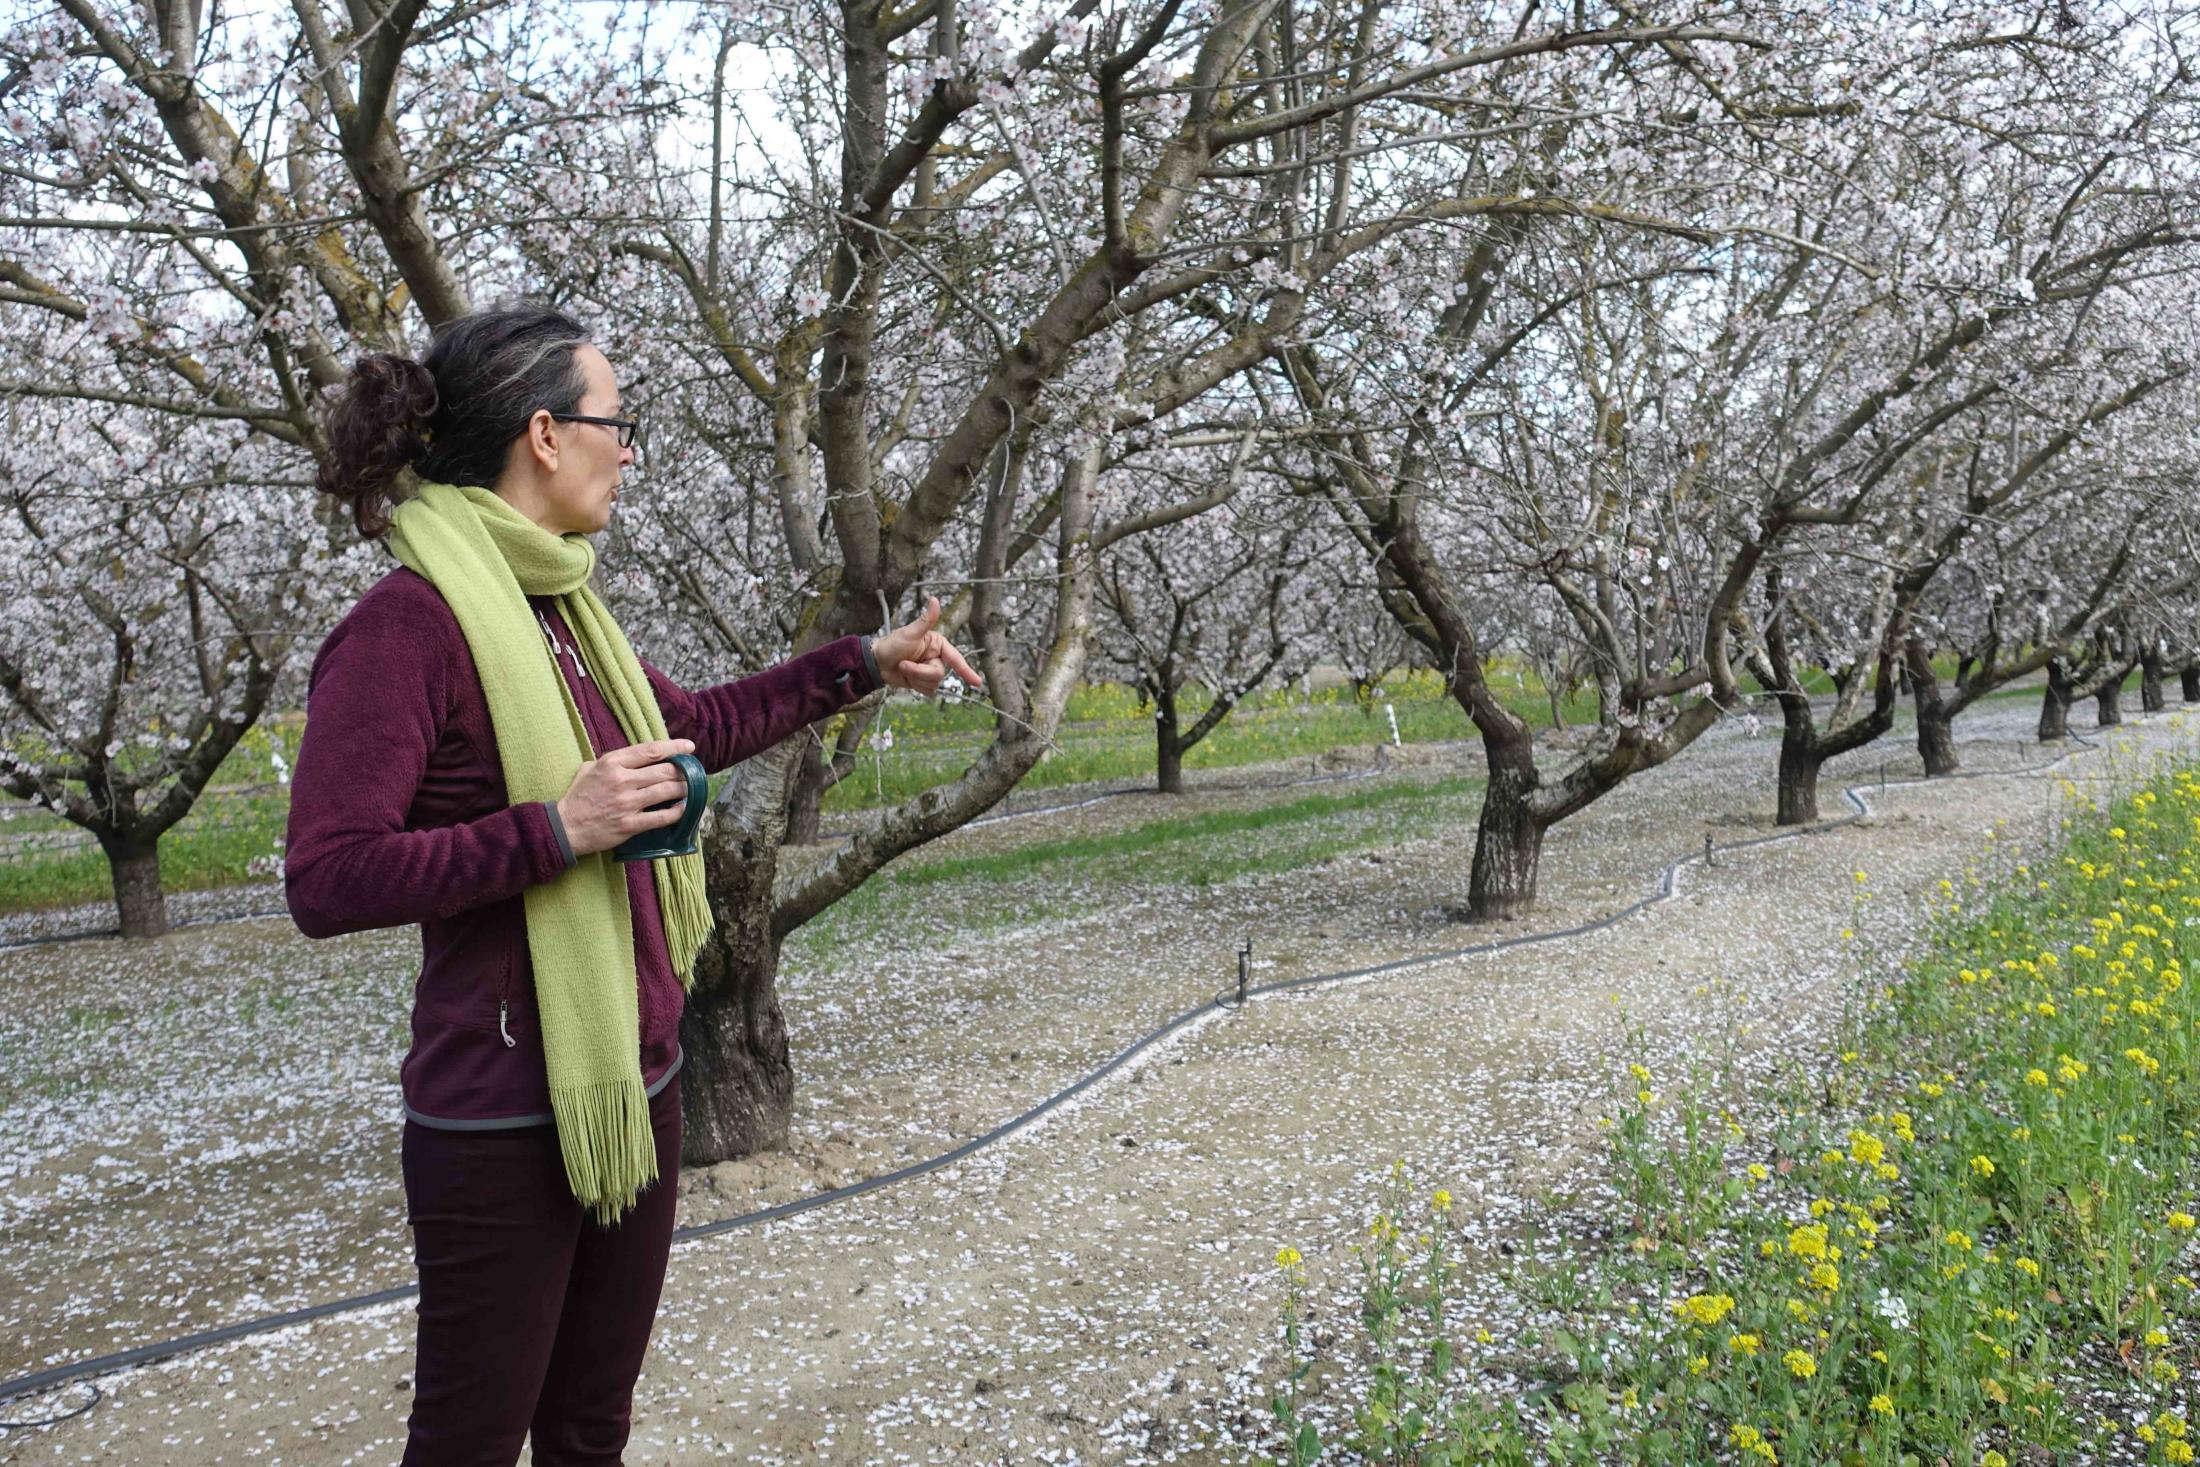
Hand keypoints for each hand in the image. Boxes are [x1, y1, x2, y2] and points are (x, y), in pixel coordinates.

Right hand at [556, 738, 695, 857]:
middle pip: (664, 770)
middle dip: (683, 770)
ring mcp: (626, 803)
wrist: (565, 827)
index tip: (689, 747)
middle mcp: (621, 780)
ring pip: (666, 791)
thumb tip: (637, 756)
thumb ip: (613, 760)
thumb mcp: (590, 768)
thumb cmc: (578, 796)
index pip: (651, 750)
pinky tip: (684, 808)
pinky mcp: (629, 824)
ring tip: (691, 788)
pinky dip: (677, 812)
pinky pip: (661, 817)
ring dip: (684, 789)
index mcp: (612, 762)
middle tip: (692, 772)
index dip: (674, 747)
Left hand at [874, 596, 983, 696]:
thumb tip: (935, 600)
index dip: (966, 671)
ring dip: (915, 679)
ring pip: (933, 684)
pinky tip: (907, 679)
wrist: (875, 663)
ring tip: (903, 669)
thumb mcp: (910, 633)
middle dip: (919, 672)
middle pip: (939, 674)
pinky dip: (916, 687)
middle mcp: (936, 658)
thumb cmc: (891, 644)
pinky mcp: (923, 682)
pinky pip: (927, 691)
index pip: (955, 658)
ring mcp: (929, 671)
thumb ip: (926, 620)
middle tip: (903, 665)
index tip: (977, 682)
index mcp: (937, 645)